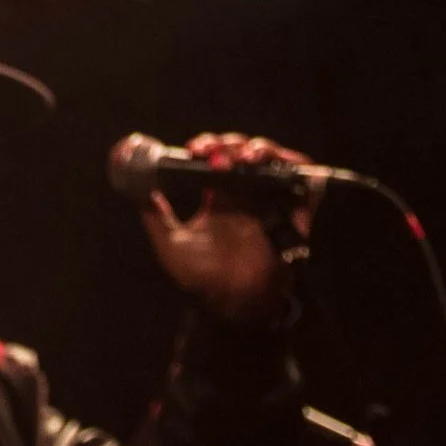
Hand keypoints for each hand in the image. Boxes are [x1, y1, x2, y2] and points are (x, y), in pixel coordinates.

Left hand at [140, 131, 317, 323]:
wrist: (230, 302)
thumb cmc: (202, 277)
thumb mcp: (170, 242)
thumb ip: (155, 216)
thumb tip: (138, 189)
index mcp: (219, 198)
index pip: (217, 158)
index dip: (207, 146)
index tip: (194, 149)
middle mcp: (246, 196)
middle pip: (243, 153)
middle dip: (229, 143)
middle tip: (213, 152)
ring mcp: (271, 203)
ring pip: (272, 160)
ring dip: (258, 148)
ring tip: (241, 156)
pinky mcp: (295, 214)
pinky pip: (307, 182)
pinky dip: (295, 165)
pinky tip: (272, 164)